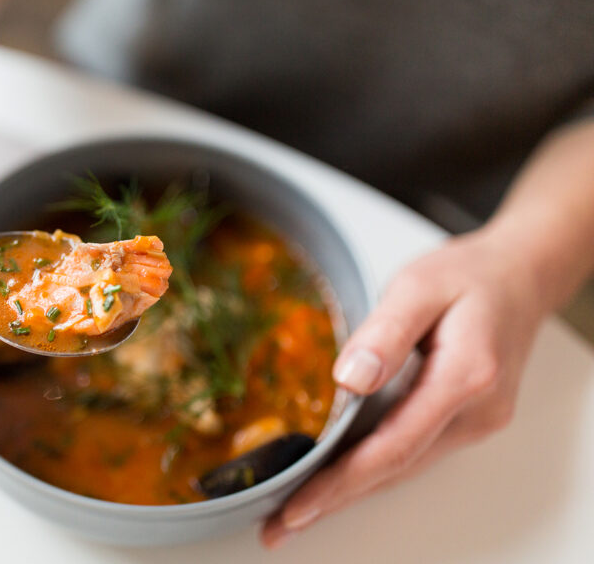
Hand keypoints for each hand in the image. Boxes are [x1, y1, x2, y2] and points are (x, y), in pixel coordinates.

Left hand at [261, 224, 547, 547]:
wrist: (520, 274)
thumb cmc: (469, 276)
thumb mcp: (418, 286)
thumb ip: (384, 332)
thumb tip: (349, 379)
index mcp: (465, 378)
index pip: (394, 447)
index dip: (342, 482)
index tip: (298, 504)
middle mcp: (476, 412)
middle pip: (396, 468)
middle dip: (336, 499)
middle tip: (280, 525)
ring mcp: (476, 421)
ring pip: (405, 467)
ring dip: (353, 490)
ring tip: (300, 508)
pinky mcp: (467, 420)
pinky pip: (414, 451)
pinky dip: (374, 468)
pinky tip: (339, 477)